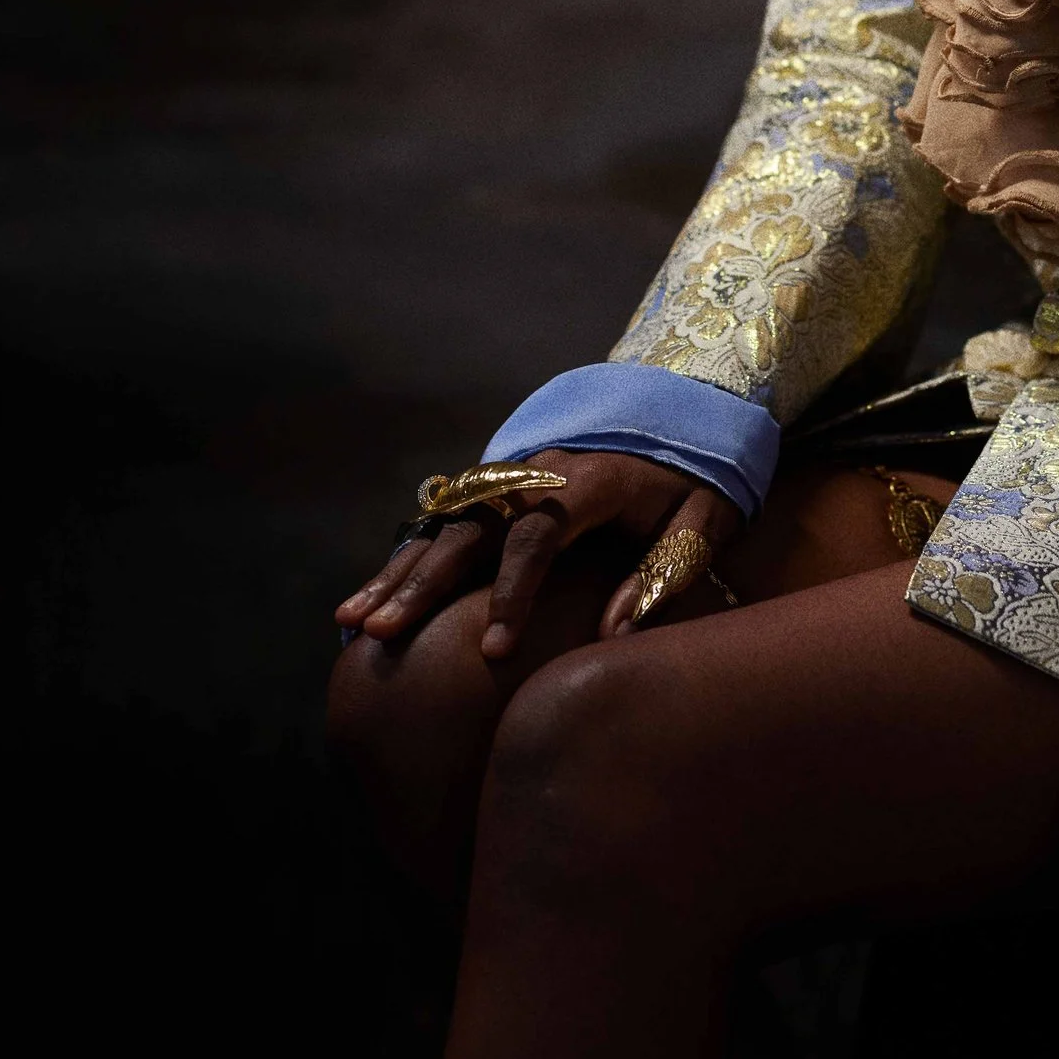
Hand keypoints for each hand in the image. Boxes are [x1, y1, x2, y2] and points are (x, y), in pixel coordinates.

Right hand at [334, 452, 743, 658]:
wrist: (681, 407)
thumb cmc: (696, 475)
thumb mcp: (706, 516)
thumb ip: (665, 570)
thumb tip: (613, 636)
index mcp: (592, 478)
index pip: (539, 534)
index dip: (514, 592)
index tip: (494, 651)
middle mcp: (539, 472)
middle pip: (473, 528)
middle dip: (425, 584)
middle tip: (384, 634)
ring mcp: (512, 476)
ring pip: (445, 525)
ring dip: (399, 572)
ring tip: (352, 622)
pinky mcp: (498, 488)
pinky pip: (444, 524)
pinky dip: (404, 561)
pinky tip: (367, 601)